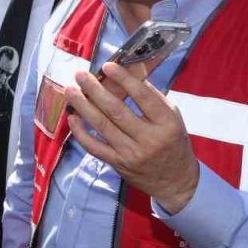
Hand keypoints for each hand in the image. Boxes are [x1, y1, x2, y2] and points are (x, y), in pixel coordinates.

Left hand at [64, 61, 199, 214]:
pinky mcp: (118, 164)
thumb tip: (129, 72)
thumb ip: (152, 97)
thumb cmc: (173, 142)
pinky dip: (81, 133)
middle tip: (80, 75)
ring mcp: (131, 153)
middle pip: (117, 111)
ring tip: (71, 91)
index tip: (107, 66)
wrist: (176, 181)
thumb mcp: (173, 118)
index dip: (124, 80)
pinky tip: (72, 118)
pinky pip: (95, 147)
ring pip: (102, 126)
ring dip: (83, 107)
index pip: (143, 97)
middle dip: (95, 90)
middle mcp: (149, 139)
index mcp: (166, 123)